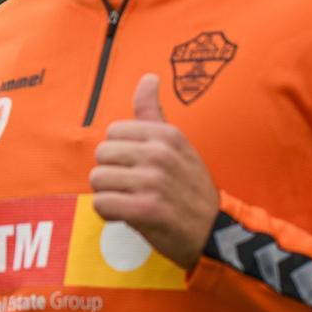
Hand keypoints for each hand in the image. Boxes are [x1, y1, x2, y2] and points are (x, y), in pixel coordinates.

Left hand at [89, 73, 219, 269]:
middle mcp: (161, 154)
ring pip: (97, 180)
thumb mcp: (177, 145)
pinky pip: (102, 204)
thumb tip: (147, 77)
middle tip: (136, 187)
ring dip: (110, 194)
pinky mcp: (146, 210)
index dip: (120, 153)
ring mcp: (154, 182)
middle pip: (101, 155)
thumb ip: (153, 112)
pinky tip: (129, 216)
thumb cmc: (189, 188)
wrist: (214, 233)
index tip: (140, 167)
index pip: (112, 132)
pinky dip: (110, 213)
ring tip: (133, 201)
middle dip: (112, 174)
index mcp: (167, 135)